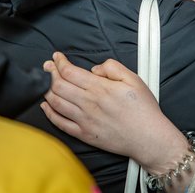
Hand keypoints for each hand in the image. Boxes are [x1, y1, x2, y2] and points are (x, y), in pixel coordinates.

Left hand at [41, 52, 188, 173]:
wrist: (149, 137)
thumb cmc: (143, 109)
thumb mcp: (133, 79)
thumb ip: (112, 67)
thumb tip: (94, 69)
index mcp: (100, 88)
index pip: (70, 71)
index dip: (59, 62)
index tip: (57, 57)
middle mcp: (89, 104)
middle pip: (58, 85)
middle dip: (49, 73)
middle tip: (48, 66)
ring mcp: (84, 120)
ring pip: (55, 102)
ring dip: (47, 90)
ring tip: (46, 82)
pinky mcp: (84, 134)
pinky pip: (60, 123)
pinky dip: (49, 113)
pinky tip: (46, 105)